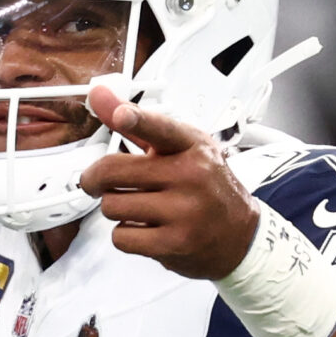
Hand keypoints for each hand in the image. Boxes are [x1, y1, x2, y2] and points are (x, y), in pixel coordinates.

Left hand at [78, 85, 260, 279]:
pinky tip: (145, 229)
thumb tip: (98, 94)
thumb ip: (136, 124)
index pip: (160, 128)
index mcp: (191, 146)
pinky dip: (125, 236)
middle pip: (112, 172)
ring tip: (136, 207)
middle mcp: (190, 175)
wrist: (239, 235)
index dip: (136, 119)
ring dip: (115, 209)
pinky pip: (121, 238)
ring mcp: (185, 211)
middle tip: (96, 182)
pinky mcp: (177, 243)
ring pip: (112, 206)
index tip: (121, 114)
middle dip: (95, 180)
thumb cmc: (203, 186)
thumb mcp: (178, 148)